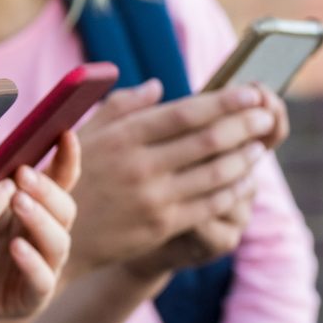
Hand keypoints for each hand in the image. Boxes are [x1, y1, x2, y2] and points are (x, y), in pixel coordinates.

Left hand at [0, 132, 81, 320]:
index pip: (59, 180)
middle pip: (64, 208)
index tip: (64, 134)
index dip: (67, 158)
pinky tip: (17, 247)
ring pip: (58, 241)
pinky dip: (32, 262)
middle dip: (46, 189)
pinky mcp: (33, 296)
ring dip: (40, 220)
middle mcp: (44, 234)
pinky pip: (42, 280)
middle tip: (22, 174)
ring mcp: (43, 265)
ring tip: (18, 202)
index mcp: (32, 208)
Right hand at [68, 82, 274, 274]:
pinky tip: (244, 178)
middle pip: (209, 140)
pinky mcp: (162, 225)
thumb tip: (158, 86)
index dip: (224, 101)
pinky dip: (234, 188)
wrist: (54, 236)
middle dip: (246, 125)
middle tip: (268, 115)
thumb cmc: (69, 177)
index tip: (251, 92)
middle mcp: (139, 166)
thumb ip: (122, 106)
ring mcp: (153, 198)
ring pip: (216, 172)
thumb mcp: (84, 133)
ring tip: (260, 145)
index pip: (185, 113)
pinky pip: (211, 203)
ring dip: (245, 156)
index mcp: (122, 136)